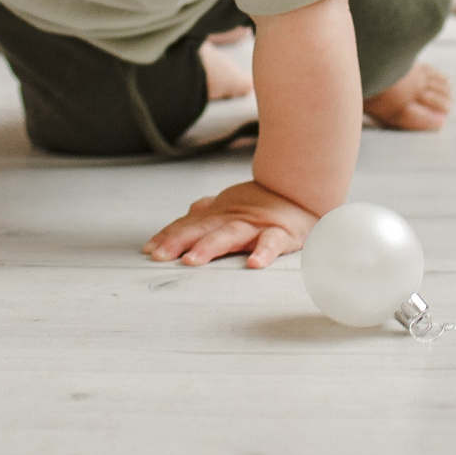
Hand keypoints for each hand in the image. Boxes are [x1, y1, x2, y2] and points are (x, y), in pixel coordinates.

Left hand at [144, 179, 318, 267]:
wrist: (306, 189)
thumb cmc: (267, 202)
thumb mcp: (234, 203)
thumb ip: (210, 210)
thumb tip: (188, 213)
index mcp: (222, 213)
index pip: (190, 224)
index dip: (169, 236)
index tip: (149, 250)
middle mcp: (235, 218)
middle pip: (203, 229)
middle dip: (179, 241)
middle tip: (160, 256)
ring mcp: (257, 225)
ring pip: (230, 235)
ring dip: (210, 246)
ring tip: (192, 260)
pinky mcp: (282, 233)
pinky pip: (272, 243)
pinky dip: (264, 253)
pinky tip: (253, 265)